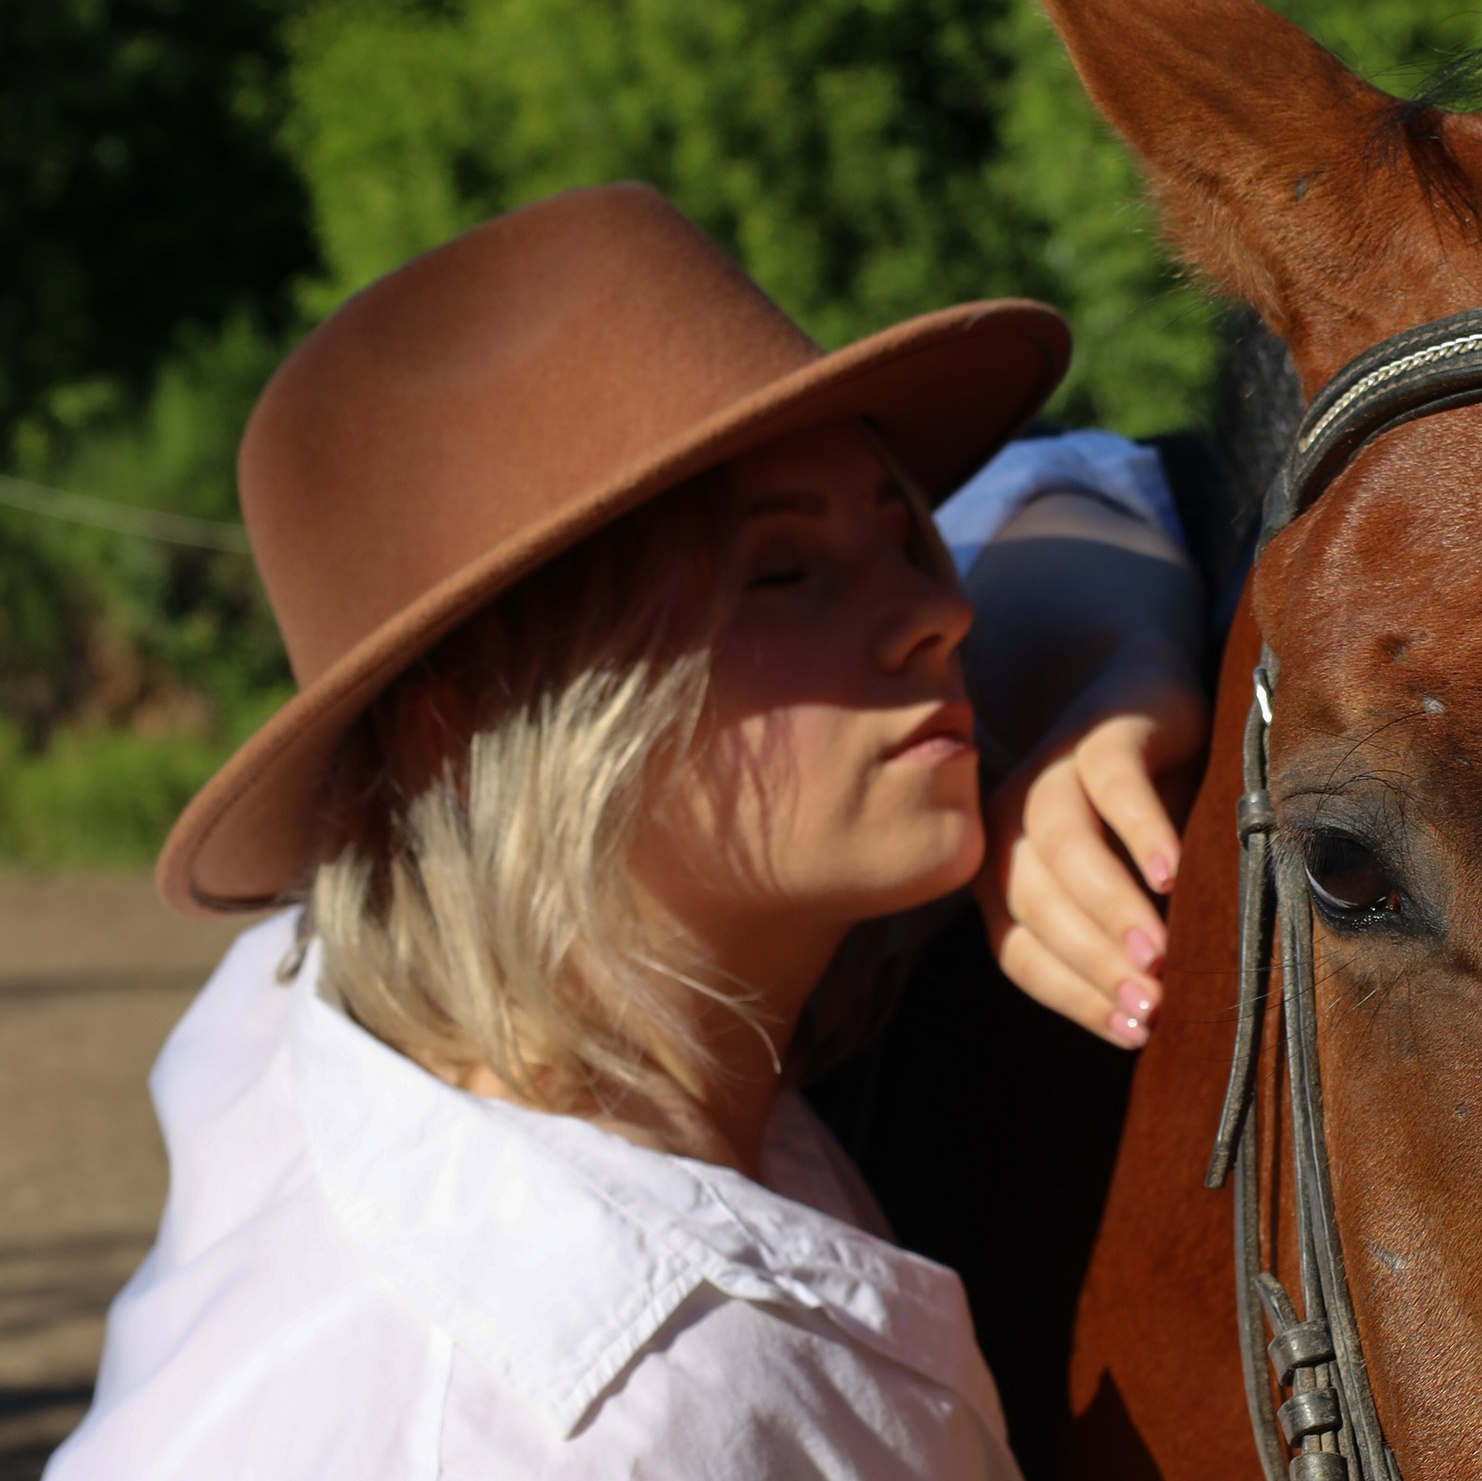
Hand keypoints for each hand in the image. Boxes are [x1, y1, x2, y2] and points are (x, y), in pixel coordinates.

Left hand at [973, 665, 1207, 1047]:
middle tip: (1155, 1006)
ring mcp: (1048, 773)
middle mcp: (1009, 826)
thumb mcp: (1124, 884)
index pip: (1018, 952)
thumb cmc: (1133, 815)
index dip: (1073, 996)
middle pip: (1035, 905)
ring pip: (1062, 848)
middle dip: (1093, 964)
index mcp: (1003, 874)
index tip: (1133, 1035)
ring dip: (1110, 908)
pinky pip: (1111, 784)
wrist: (1142, 696)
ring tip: (1159, 955)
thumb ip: (1122, 939)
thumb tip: (1154, 1024)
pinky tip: (1170, 873)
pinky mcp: (1097, 732)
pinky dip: (1139, 829)